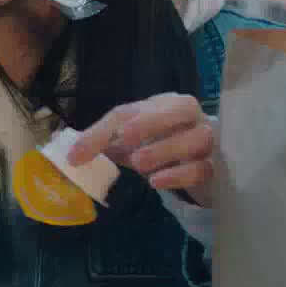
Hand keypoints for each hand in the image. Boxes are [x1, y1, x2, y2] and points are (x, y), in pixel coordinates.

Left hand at [69, 93, 217, 206]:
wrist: (198, 166)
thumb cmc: (159, 144)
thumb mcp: (128, 141)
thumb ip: (101, 143)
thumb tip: (68, 154)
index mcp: (163, 104)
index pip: (130, 111)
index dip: (101, 131)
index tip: (76, 155)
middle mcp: (191, 116)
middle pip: (179, 109)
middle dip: (150, 121)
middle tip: (125, 138)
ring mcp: (208, 140)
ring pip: (195, 138)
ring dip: (165, 149)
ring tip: (139, 164)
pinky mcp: (217, 167)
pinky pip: (202, 167)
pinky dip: (178, 174)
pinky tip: (157, 182)